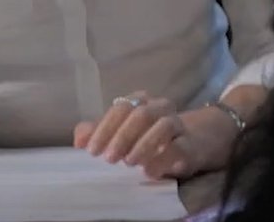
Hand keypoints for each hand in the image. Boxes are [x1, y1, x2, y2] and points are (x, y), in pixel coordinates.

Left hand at [73, 94, 239, 179]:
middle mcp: (160, 108)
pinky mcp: (191, 144)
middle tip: (108, 158)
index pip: (121, 106)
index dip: (104, 127)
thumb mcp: (125, 134)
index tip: (90, 150)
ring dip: (143, 143)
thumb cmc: (151, 137)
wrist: (195, 140)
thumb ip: (102, 132)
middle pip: (141, 113)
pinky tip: (150, 171)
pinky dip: (163, 158)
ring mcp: (177, 124)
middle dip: (122, 135)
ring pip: (162, 124)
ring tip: (129, 162)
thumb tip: (78, 138)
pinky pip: (179, 146)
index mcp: (142, 102)